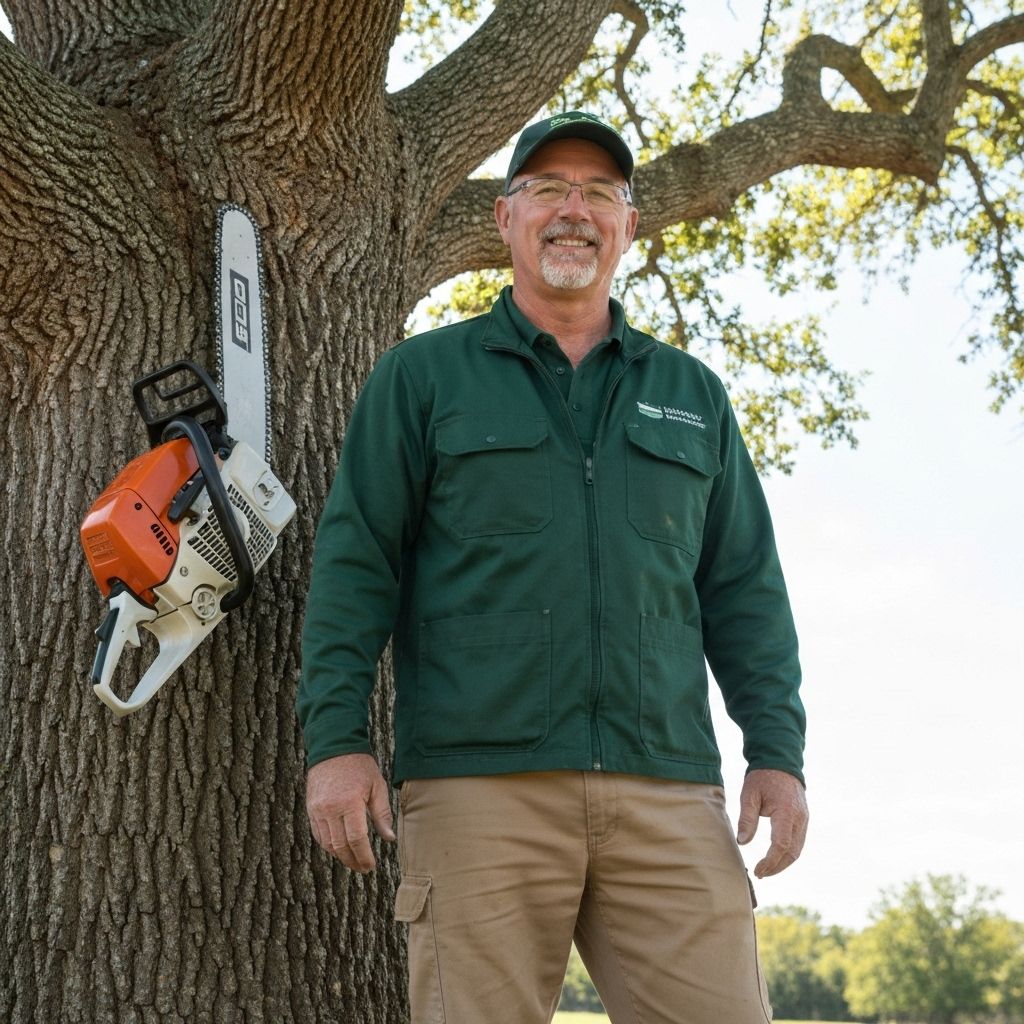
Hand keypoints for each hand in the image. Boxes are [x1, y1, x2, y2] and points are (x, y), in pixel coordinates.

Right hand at [305, 753, 396, 872]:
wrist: (334, 746)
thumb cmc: (360, 765)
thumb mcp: (377, 786)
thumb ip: (382, 814)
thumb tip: (389, 839)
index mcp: (350, 803)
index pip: (357, 839)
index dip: (364, 856)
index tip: (371, 866)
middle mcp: (330, 808)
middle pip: (340, 845)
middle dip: (353, 861)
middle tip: (363, 868)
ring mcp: (318, 809)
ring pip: (327, 843)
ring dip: (340, 856)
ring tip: (353, 861)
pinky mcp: (311, 808)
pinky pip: (318, 834)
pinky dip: (328, 845)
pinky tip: (339, 848)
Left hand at [736, 768, 807, 877]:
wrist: (780, 762)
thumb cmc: (762, 778)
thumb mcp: (749, 795)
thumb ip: (747, 819)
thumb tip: (742, 843)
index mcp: (786, 812)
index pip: (781, 844)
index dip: (770, 861)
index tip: (757, 870)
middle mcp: (800, 818)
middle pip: (792, 852)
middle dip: (777, 867)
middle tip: (760, 874)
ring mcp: (804, 819)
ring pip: (798, 849)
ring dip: (783, 863)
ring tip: (766, 870)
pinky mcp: (803, 819)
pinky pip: (798, 842)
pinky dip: (788, 853)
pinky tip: (775, 858)